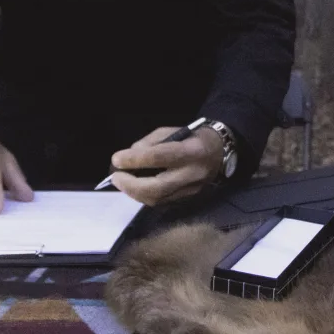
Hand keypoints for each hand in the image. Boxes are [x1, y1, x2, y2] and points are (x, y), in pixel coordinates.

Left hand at [107, 125, 225, 205]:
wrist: (218, 153)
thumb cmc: (190, 138)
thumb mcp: (171, 132)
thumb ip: (149, 144)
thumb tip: (127, 158)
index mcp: (191, 151)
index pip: (159, 157)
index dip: (134, 160)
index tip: (117, 159)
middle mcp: (192, 173)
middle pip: (157, 187)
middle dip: (131, 185)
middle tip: (116, 178)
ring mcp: (191, 190)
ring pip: (157, 199)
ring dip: (134, 193)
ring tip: (122, 183)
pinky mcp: (187, 199)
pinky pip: (161, 201)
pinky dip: (144, 196)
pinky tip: (135, 188)